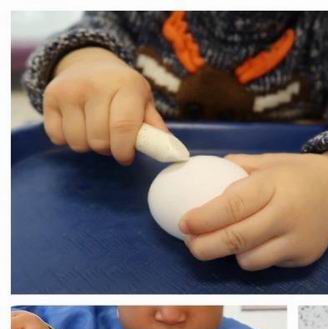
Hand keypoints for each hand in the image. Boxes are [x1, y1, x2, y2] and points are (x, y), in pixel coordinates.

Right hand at [43, 47, 166, 164]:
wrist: (89, 64)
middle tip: (113, 141)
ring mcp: (69, 90)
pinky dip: (68, 140)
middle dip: (108, 149)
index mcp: (126, 85)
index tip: (126, 157)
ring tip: (96, 132)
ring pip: (78, 142)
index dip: (124, 150)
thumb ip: (154, 125)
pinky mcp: (49, 97)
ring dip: (89, 146)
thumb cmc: (123, 89)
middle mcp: (95, 84)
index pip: (123, 127)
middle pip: (99, 139)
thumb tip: (170, 150)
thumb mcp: (143, 100)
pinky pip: (57, 137)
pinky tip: (79, 126)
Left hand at [179, 152, 327, 269]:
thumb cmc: (295, 174)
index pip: (233, 206)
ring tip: (225, 243)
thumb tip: (195, 174)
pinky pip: (268, 265)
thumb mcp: (266, 162)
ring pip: (250, 260)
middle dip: (205, 246)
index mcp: (274, 185)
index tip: (184, 223)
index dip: (204, 219)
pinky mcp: (304, 257)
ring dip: (231, 254)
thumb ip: (234, 169)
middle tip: (191, 245)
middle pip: (237, 239)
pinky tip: (256, 244)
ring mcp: (298, 239)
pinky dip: (255, 257)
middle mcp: (288, 214)